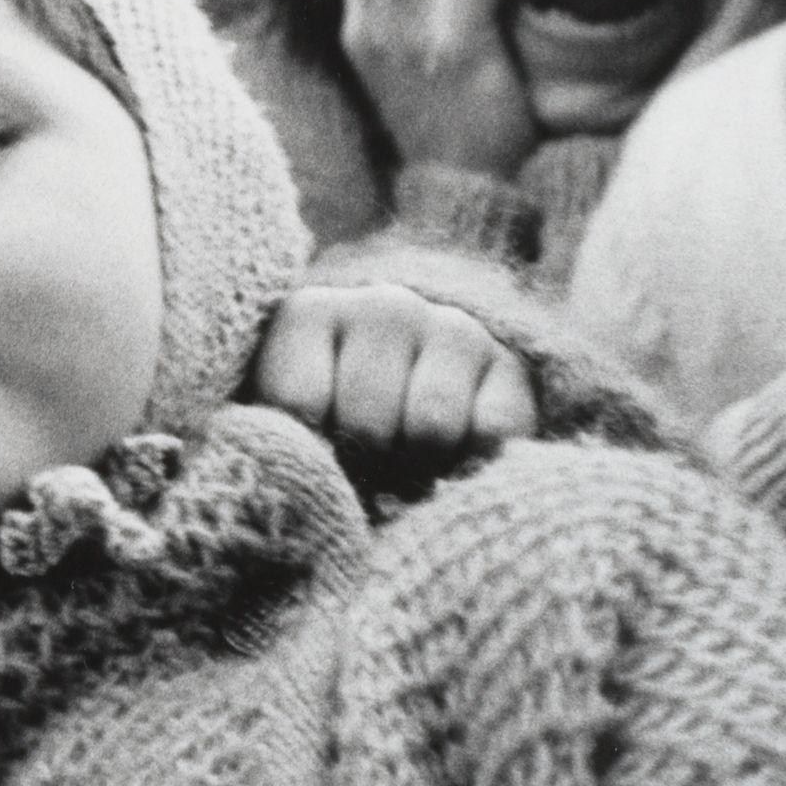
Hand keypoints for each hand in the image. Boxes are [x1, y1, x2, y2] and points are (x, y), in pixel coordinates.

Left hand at [249, 281, 536, 459]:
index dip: (309, 450)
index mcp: (309, 312)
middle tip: (368, 469)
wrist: (417, 394)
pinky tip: (455, 454)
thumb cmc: (332, 415)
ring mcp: (452, 327)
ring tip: (407, 465)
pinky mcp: (511, 365)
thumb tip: (290, 480)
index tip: (313, 454)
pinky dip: (473, 461)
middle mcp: (383, 306)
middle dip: (366, 463)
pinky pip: (492, 433)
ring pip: (431, 427)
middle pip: (366, 421)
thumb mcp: (285, 417)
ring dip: (421, 466)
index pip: (297, 401)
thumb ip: (275, 436)